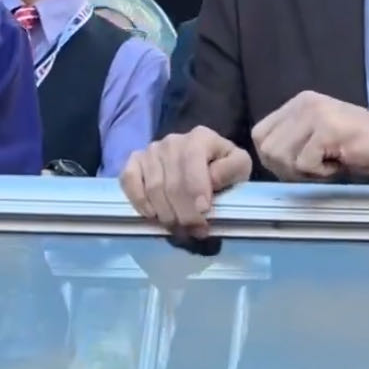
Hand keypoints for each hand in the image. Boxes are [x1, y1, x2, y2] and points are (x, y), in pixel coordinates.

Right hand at [120, 127, 251, 236]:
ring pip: (153, 188)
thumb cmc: (222, 166)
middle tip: (195, 231)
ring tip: (179, 228)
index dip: (197, 190)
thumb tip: (212, 179)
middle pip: (172, 183)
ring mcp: (151, 151)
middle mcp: (172, 141)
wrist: (202, 159)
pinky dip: (139, 202)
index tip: (203, 212)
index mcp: (200, 137)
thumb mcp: (238, 165)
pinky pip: (129, 181)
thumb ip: (232, 169)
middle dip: (184, 212)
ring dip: (165, 214)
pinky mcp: (134, 161)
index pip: (192, 163)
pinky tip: (153, 214)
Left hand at [251, 92, 368, 181]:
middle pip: (267, 149)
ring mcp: (316, 113)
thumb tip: (266, 161)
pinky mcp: (328, 128)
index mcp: (298, 103)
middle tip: (317, 166)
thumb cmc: (357, 147)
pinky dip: (321, 173)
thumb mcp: (316, 139)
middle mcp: (304, 102)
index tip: (299, 164)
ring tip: (329, 162)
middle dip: (288, 168)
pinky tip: (339, 161)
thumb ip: (291, 142)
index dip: (273, 158)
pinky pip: (305, 163)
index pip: (259, 134)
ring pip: (282, 157)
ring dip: (304, 171)